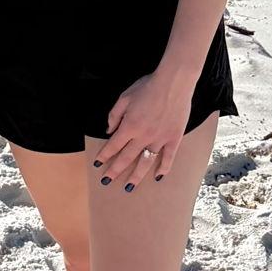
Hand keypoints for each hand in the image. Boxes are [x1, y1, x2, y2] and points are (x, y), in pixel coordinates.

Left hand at [96, 71, 194, 187]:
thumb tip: (108, 131)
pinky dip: (163, 168)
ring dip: (136, 176)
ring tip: (128, 187)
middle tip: (106, 181)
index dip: (104, 155)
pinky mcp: (174, 138)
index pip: (113, 145)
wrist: (173, 83)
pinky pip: (168, 157)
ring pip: (145, 162)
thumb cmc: (147, 87)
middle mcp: (143, 136)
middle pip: (126, 158)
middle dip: (114, 171)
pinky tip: (158, 177)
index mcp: (129, 126)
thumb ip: (114, 115)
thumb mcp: (125, 97)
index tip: (97, 164)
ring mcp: (160, 139)